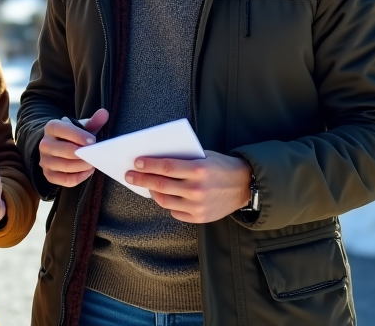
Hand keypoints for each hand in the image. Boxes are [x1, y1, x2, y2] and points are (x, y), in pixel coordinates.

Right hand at [38, 109, 108, 187]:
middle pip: (65, 150)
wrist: (58, 146)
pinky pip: (65, 180)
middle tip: (95, 155)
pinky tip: (87, 171)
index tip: (93, 141)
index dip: (79, 136)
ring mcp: (45, 160)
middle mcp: (45, 144)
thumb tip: (104, 113)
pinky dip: (79, 177)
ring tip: (93, 163)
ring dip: (83, 166)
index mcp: (52, 127)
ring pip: (66, 166)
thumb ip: (93, 121)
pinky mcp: (49, 175)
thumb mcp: (82, 127)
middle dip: (83, 154)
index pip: (63, 130)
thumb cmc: (72, 136)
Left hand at [125, 150, 251, 223]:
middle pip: (160, 184)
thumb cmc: (221, 166)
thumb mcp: (204, 156)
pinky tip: (165, 196)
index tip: (136, 163)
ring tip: (146, 186)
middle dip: (141, 179)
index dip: (148, 165)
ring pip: (164, 200)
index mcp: (199, 169)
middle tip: (129, 176)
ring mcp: (198, 206)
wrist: (245, 186)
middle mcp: (197, 189)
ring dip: (152, 192)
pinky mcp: (200, 218)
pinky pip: (175, 211)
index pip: (166, 167)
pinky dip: (168, 203)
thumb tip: (155, 160)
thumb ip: (183, 159)